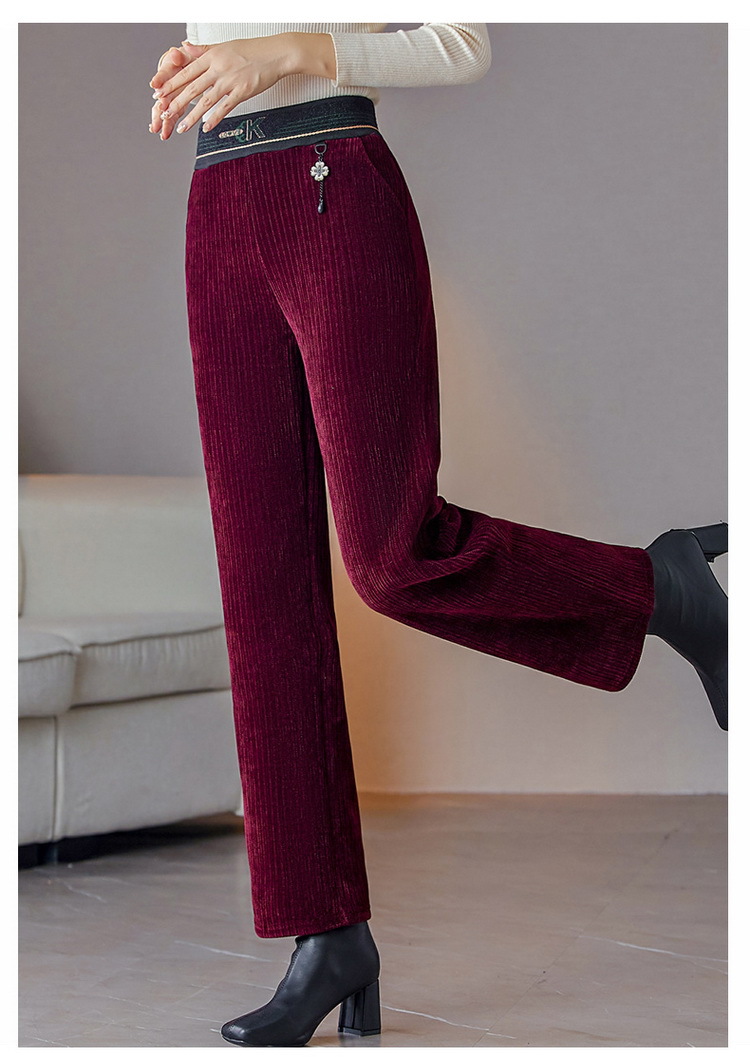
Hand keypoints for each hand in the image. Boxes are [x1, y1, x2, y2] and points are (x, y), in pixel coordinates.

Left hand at [149, 35, 296, 139]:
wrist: (275, 53)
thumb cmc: (252, 50)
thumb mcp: (224, 46)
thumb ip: (203, 50)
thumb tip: (184, 47)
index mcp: (212, 56)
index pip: (186, 71)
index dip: (171, 83)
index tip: (159, 92)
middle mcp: (219, 68)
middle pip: (192, 87)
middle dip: (176, 102)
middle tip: (164, 114)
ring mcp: (230, 80)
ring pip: (206, 100)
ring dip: (192, 116)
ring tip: (181, 128)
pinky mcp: (242, 91)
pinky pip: (225, 107)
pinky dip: (214, 118)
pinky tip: (205, 128)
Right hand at [149, 42, 207, 137]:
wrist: (193, 66)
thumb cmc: (190, 59)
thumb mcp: (188, 55)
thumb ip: (181, 56)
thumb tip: (175, 53)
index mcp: (170, 69)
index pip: (163, 74)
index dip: (159, 79)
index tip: (154, 84)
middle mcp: (168, 84)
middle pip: (161, 96)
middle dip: (159, 105)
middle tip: (159, 112)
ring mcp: (170, 96)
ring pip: (164, 109)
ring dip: (161, 120)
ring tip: (158, 130)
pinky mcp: (175, 105)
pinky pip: (171, 116)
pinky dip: (168, 125)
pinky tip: (163, 135)